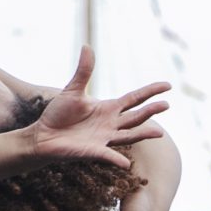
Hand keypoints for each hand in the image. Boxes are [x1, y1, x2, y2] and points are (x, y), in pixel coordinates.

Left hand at [28, 47, 168, 170]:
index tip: (168, 86)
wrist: (42, 135)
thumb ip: (83, 71)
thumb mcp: (72, 90)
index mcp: (108, 108)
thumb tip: (87, 46)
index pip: (134, 98)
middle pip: (135, 116)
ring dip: (142, 134)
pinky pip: (107, 156)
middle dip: (150, 111)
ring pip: (128, 136)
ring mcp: (104, 139)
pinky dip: (116, 159)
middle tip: (166, 105)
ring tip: (159, 132)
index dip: (150, 92)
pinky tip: (126, 164)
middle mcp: (111, 124)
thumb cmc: (58, 114)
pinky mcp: (93, 151)